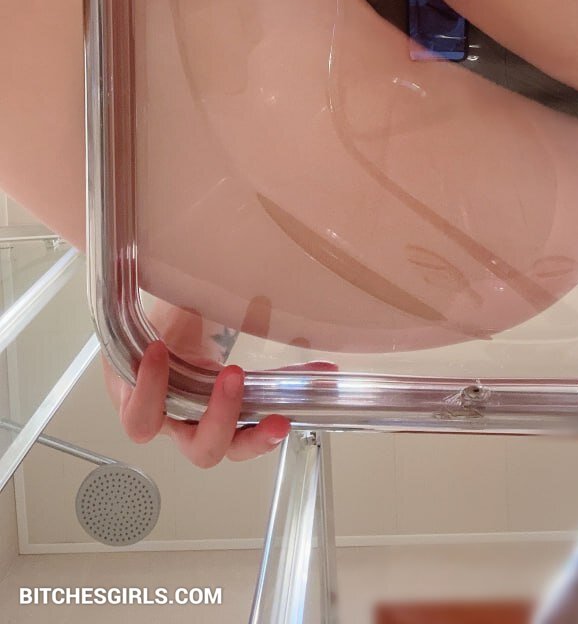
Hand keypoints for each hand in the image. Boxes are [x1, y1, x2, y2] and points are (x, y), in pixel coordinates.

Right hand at [102, 306, 336, 468]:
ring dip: (256, 436)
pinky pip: (260, 422)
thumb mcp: (152, 311)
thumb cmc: (161, 327)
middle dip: (218, 416)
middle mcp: (176, 422)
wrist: (177, 334)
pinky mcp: (239, 421)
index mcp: (141, 401)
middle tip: (231, 376)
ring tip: (281, 417)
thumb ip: (150, 292)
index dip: (148, 392)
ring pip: (229, 450)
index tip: (158, 349)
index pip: (140, 417)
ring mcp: (209, 426)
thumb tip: (146, 247)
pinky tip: (318, 376)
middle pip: (195, 446)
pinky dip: (289, 402)